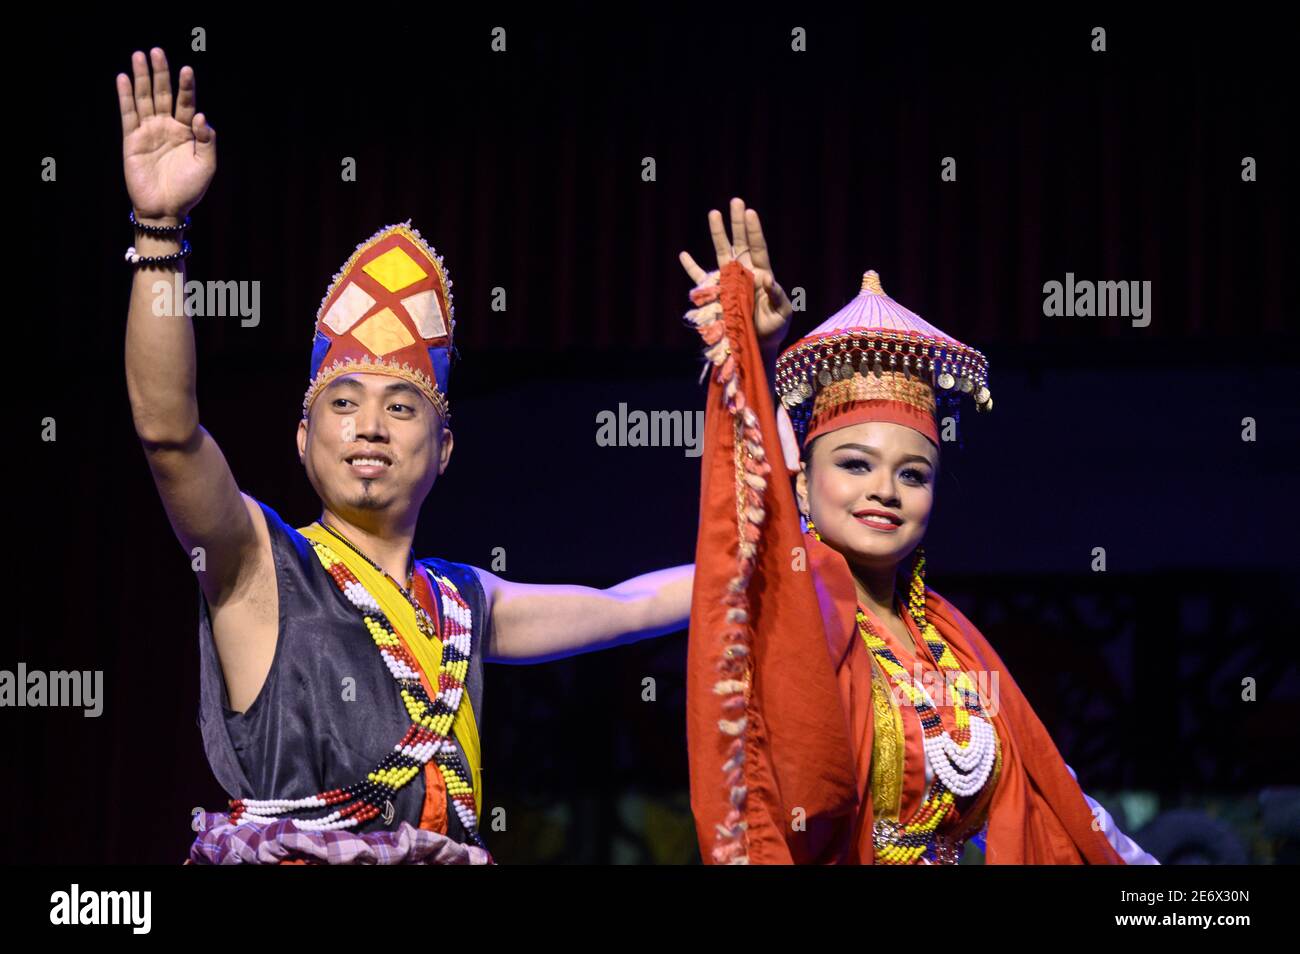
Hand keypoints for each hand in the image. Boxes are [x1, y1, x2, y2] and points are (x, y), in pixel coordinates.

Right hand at [117, 48, 215, 220]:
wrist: (166, 209)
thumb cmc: (189, 189)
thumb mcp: (206, 165)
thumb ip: (207, 140)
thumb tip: (202, 115)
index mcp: (187, 132)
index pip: (187, 103)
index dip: (186, 86)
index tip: (187, 69)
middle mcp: (167, 128)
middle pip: (163, 94)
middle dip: (161, 73)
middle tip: (157, 51)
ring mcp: (149, 132)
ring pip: (144, 99)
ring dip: (142, 77)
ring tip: (139, 55)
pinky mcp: (132, 140)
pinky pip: (128, 114)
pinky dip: (126, 96)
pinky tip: (124, 78)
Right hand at [679, 197, 792, 356]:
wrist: (758, 344)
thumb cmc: (774, 326)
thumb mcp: (782, 312)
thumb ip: (777, 295)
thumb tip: (767, 278)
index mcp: (761, 273)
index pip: (757, 247)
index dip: (753, 231)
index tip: (749, 212)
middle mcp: (745, 272)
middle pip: (740, 243)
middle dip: (737, 222)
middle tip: (736, 201)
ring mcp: (729, 282)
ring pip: (721, 253)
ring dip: (717, 234)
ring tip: (713, 213)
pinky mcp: (716, 295)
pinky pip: (701, 280)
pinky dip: (692, 268)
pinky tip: (683, 255)